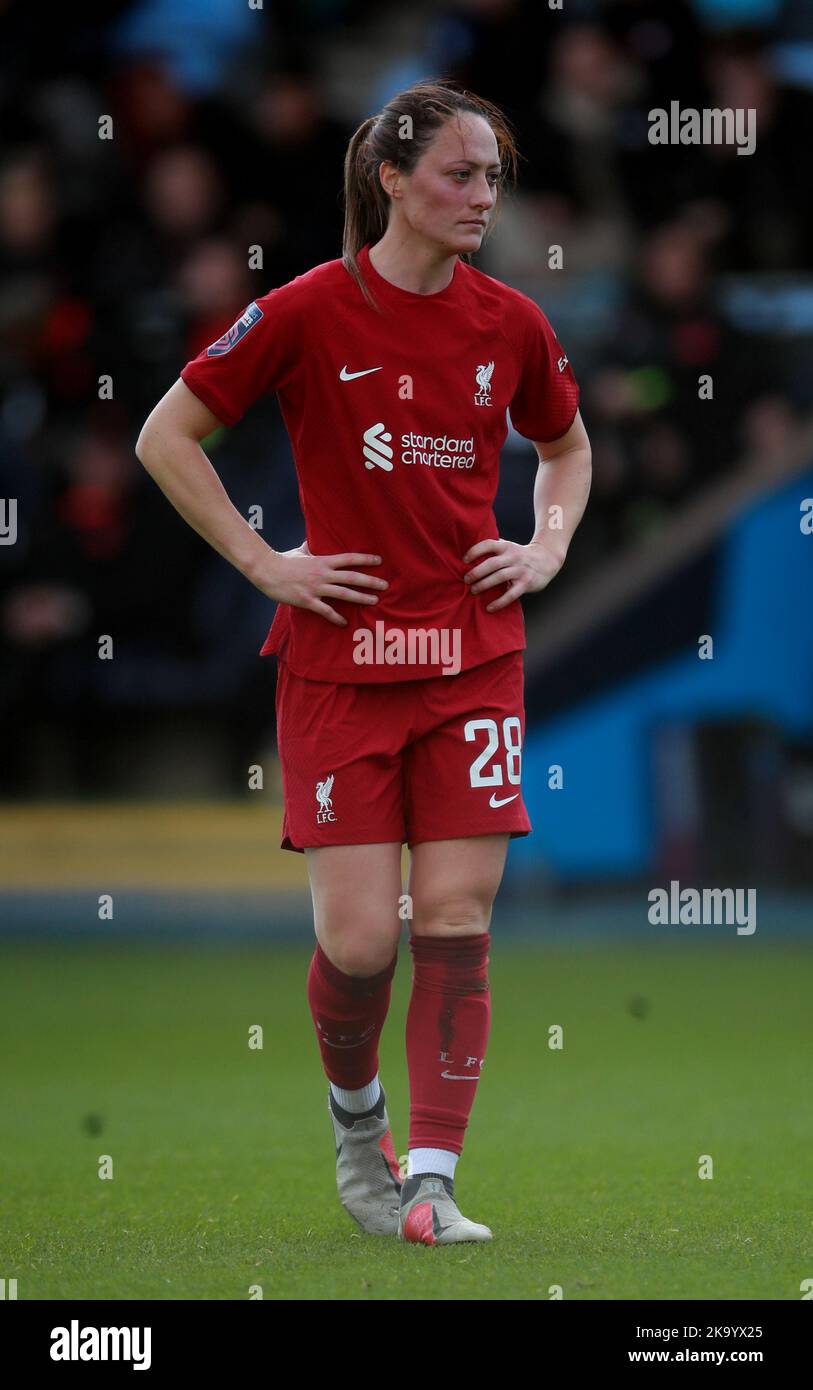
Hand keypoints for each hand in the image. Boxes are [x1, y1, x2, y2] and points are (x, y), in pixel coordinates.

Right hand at [252, 540, 387, 626]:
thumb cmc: (283, 560)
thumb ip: (311, 548)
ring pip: (344, 593)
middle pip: (352, 577)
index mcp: (322, 561)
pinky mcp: (308, 600)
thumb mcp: (300, 551)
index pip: (349, 558)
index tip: (380, 560)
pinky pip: (326, 611)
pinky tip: (344, 623)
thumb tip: (314, 541)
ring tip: (374, 601)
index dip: (365, 559)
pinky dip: (336, 618)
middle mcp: (323, 574)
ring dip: (361, 598)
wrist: (266, 570)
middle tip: (385, 585)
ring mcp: (316, 588)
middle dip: (370, 581)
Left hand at [462, 537, 565, 611]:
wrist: (546, 560)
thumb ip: (493, 550)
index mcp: (506, 546)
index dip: (474, 551)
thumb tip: (467, 558)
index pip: (488, 544)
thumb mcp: (508, 548)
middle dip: (476, 572)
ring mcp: (520, 570)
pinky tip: (489, 607)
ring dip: (484, 585)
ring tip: (473, 591)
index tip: (464, 560)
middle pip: (492, 563)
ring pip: (499, 577)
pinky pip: (511, 594)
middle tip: (466, 580)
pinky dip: (499, 602)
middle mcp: (513, 556)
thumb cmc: (520, 556)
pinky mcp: (526, 583)